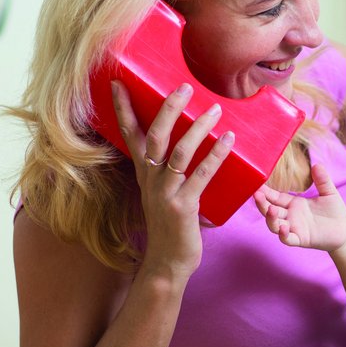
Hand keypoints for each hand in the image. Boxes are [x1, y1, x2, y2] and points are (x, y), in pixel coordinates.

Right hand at [112, 80, 234, 277]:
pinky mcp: (183, 206)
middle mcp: (151, 180)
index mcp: (144, 174)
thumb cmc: (170, 226)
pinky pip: (200, 175)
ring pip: (179, 152)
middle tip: (183, 86)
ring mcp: (166, 193)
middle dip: (167, 109)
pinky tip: (227, 139)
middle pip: (155, 136)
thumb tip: (188, 144)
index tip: (118, 83)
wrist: (167, 263)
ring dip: (198, 128)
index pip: (130, 135)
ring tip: (214, 109)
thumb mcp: (163, 193)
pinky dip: (215, 155)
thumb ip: (170, 171)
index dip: (123, 109)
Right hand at [254, 163, 345, 251]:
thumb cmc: (335, 211)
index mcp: (293, 203)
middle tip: (256, 194)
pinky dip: (283, 235)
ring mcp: (294, 228)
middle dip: (261, 203)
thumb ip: (322, 180)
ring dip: (270, 218)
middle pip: (269, 210)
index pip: (274, 197)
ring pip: (274, 225)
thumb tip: (317, 164)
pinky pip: (288, 239)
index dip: (265, 191)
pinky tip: (284, 227)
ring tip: (270, 209)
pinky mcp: (301, 239)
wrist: (345, 230)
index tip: (256, 184)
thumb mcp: (329, 192)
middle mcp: (290, 216)